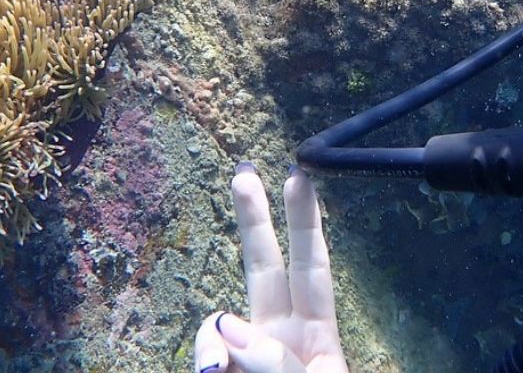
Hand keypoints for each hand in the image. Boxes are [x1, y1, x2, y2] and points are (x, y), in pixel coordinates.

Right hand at [193, 163, 348, 372]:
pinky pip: (205, 351)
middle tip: (244, 170)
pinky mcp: (217, 367)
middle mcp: (279, 335)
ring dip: (215, 333)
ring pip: (220, 320)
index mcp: (317, 334)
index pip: (311, 266)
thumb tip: (228, 324)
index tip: (299, 177)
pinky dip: (206, 358)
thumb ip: (279, 360)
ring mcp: (244, 354)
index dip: (305, 222)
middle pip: (263, 265)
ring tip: (225, 372)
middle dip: (254, 218)